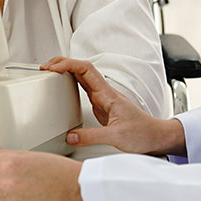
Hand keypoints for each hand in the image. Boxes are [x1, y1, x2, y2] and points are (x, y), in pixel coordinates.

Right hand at [41, 57, 184, 155]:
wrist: (155, 137)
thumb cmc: (143, 133)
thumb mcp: (116, 137)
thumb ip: (92, 137)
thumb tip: (71, 135)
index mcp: (107, 95)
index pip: (85, 70)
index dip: (67, 65)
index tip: (52, 68)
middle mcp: (105, 93)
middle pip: (81, 69)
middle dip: (62, 63)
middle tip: (44, 68)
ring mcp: (103, 99)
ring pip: (82, 77)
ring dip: (66, 71)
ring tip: (50, 73)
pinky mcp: (102, 107)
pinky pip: (83, 89)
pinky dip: (71, 83)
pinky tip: (64, 87)